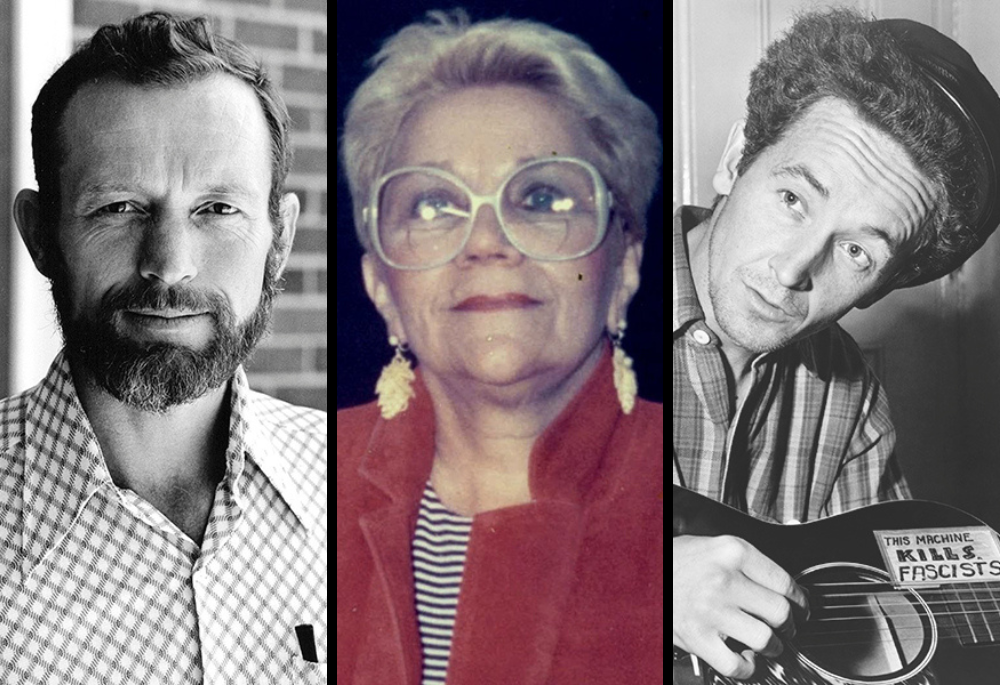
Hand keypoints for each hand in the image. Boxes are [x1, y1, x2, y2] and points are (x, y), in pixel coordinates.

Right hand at [673, 535, 808, 679]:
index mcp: (732, 551)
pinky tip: (746, 660)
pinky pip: (737, 663)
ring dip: (772, 647)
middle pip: (779, 611)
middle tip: (786, 627)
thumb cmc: (675, 560)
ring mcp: (711, 610)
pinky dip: (748, 668)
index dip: (799, 600)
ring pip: (765, 639)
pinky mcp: (698, 636)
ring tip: (768, 645)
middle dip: (788, 625)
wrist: (639, 572)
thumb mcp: (713, 546)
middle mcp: (724, 579)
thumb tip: (781, 588)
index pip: (783, 581)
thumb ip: (746, 564)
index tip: (800, 606)